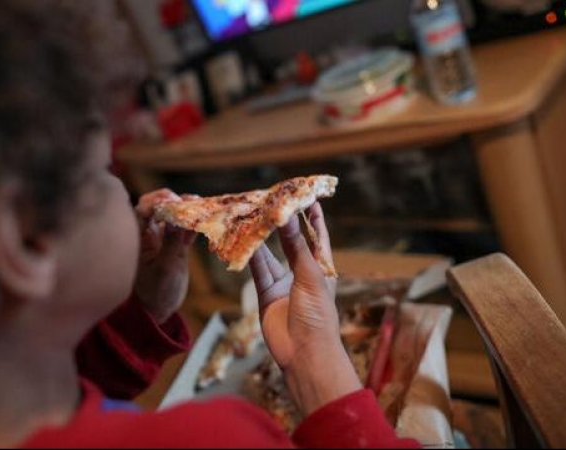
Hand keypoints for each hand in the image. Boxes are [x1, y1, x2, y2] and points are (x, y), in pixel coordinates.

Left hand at [133, 189, 196, 323]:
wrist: (159, 310)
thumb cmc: (155, 292)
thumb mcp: (165, 268)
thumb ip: (171, 243)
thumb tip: (176, 218)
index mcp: (138, 236)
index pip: (144, 208)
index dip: (159, 200)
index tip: (175, 202)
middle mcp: (149, 233)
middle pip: (159, 206)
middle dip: (175, 200)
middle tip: (190, 201)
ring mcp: (163, 238)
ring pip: (175, 216)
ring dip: (188, 210)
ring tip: (202, 207)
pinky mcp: (177, 246)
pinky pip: (186, 229)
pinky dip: (195, 223)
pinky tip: (206, 219)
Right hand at [249, 203, 360, 414]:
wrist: (305, 355)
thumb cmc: (318, 316)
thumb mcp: (309, 276)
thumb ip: (296, 247)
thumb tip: (289, 216)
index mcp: (322, 268)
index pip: (317, 236)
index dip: (313, 216)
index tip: (306, 195)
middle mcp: (303, 274)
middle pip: (291, 243)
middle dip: (282, 224)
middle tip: (270, 201)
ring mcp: (284, 284)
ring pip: (270, 256)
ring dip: (261, 238)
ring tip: (251, 216)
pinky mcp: (266, 295)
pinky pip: (258, 271)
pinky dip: (251, 257)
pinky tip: (243, 240)